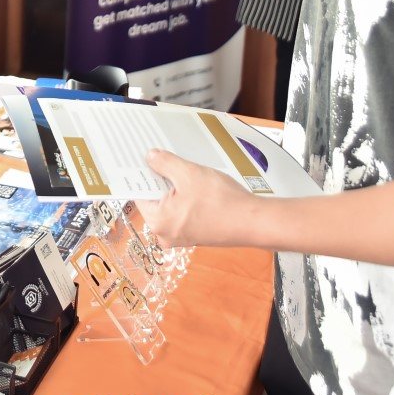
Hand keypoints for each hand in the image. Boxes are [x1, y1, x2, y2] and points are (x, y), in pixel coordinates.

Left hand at [137, 148, 254, 248]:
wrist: (253, 222)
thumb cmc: (221, 201)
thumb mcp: (188, 173)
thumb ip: (165, 163)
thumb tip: (150, 157)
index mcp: (158, 222)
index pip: (140, 193)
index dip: (143, 174)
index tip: (143, 159)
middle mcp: (165, 235)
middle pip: (155, 199)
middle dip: (162, 179)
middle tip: (167, 160)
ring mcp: (181, 237)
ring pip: (171, 205)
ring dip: (176, 188)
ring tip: (187, 172)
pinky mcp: (196, 235)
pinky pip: (183, 212)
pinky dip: (187, 198)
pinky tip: (198, 186)